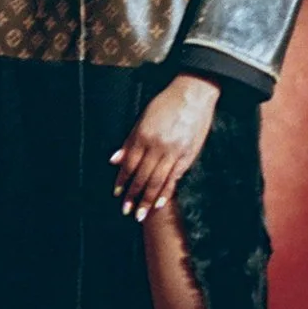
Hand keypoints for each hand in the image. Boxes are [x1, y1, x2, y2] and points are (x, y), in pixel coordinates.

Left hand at [111, 73, 219, 221]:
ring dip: (148, 199)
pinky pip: (175, 177)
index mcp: (144, 136)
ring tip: (142, 214)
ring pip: (158, 181)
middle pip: (142, 177)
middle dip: (133, 196)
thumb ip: (129, 141)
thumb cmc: (166, 103)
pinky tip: (160, 202)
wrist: (193, 94)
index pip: (130, 165)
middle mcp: (158, 146)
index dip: (122, 181)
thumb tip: (115, 159)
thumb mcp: (142, 118)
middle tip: (127, 211)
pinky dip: (166, 191)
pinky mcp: (188, 155)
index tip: (118, 194)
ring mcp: (174, 152)